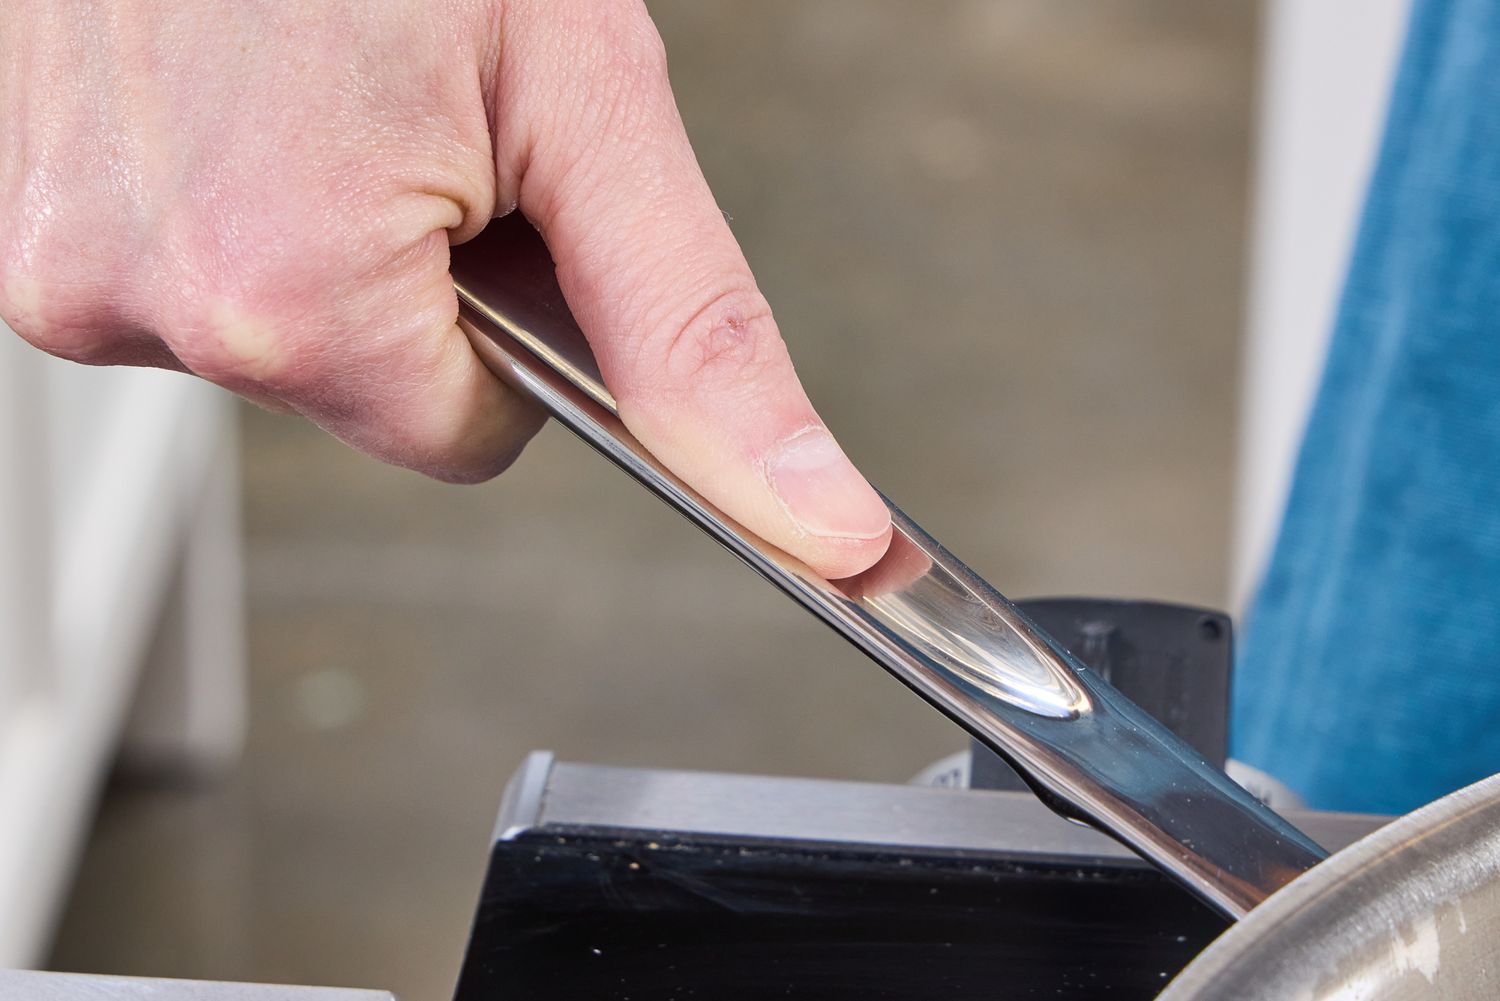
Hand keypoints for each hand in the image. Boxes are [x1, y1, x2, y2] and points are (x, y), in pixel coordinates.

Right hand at [0, 0, 890, 577]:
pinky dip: (242, 214)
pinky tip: (250, 113)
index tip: (500, 204)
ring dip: (327, 242)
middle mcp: (141, 306)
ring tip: (324, 95)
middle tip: (404, 119)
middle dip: (417, 279)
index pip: (467, 439)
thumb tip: (817, 519)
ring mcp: (65, 271)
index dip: (513, 324)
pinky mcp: (30, 234)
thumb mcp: (591, 109)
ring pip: (283, 337)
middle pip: (371, 389)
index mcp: (287, 303)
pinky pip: (192, 283)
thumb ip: (695, 336)